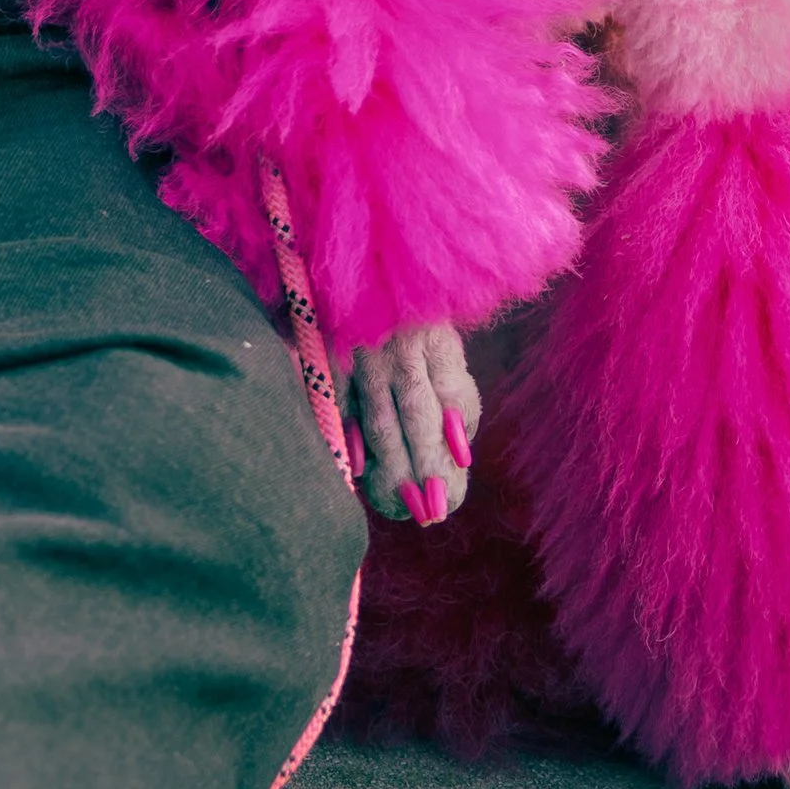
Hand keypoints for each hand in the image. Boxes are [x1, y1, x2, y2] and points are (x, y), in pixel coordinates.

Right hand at [347, 324, 480, 523]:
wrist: (359, 277)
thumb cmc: (414, 325)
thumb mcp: (444, 347)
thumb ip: (452, 396)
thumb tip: (459, 453)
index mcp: (436, 338)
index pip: (451, 392)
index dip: (453, 432)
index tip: (459, 467)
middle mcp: (399, 343)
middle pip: (414, 411)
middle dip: (425, 465)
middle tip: (435, 511)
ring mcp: (361, 351)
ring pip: (377, 416)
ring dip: (392, 465)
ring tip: (406, 506)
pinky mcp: (330, 357)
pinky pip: (338, 404)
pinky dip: (348, 437)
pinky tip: (358, 470)